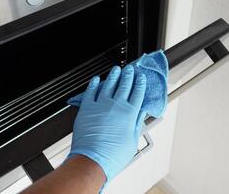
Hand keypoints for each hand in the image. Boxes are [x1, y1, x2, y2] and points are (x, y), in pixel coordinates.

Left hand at [68, 65, 146, 181]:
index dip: (140, 84)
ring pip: (109, 85)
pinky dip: (94, 84)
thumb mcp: (132, 140)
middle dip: (128, 75)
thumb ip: (137, 123)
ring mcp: (100, 105)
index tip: (141, 77)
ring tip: (117, 69)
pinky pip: (91, 92)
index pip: (137, 93)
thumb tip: (141, 112)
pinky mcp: (87, 108)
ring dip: (114, 76)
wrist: (93, 160)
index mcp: (129, 113)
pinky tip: (96, 79)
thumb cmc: (113, 154)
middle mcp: (116, 106)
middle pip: (124, 85)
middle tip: (130, 69)